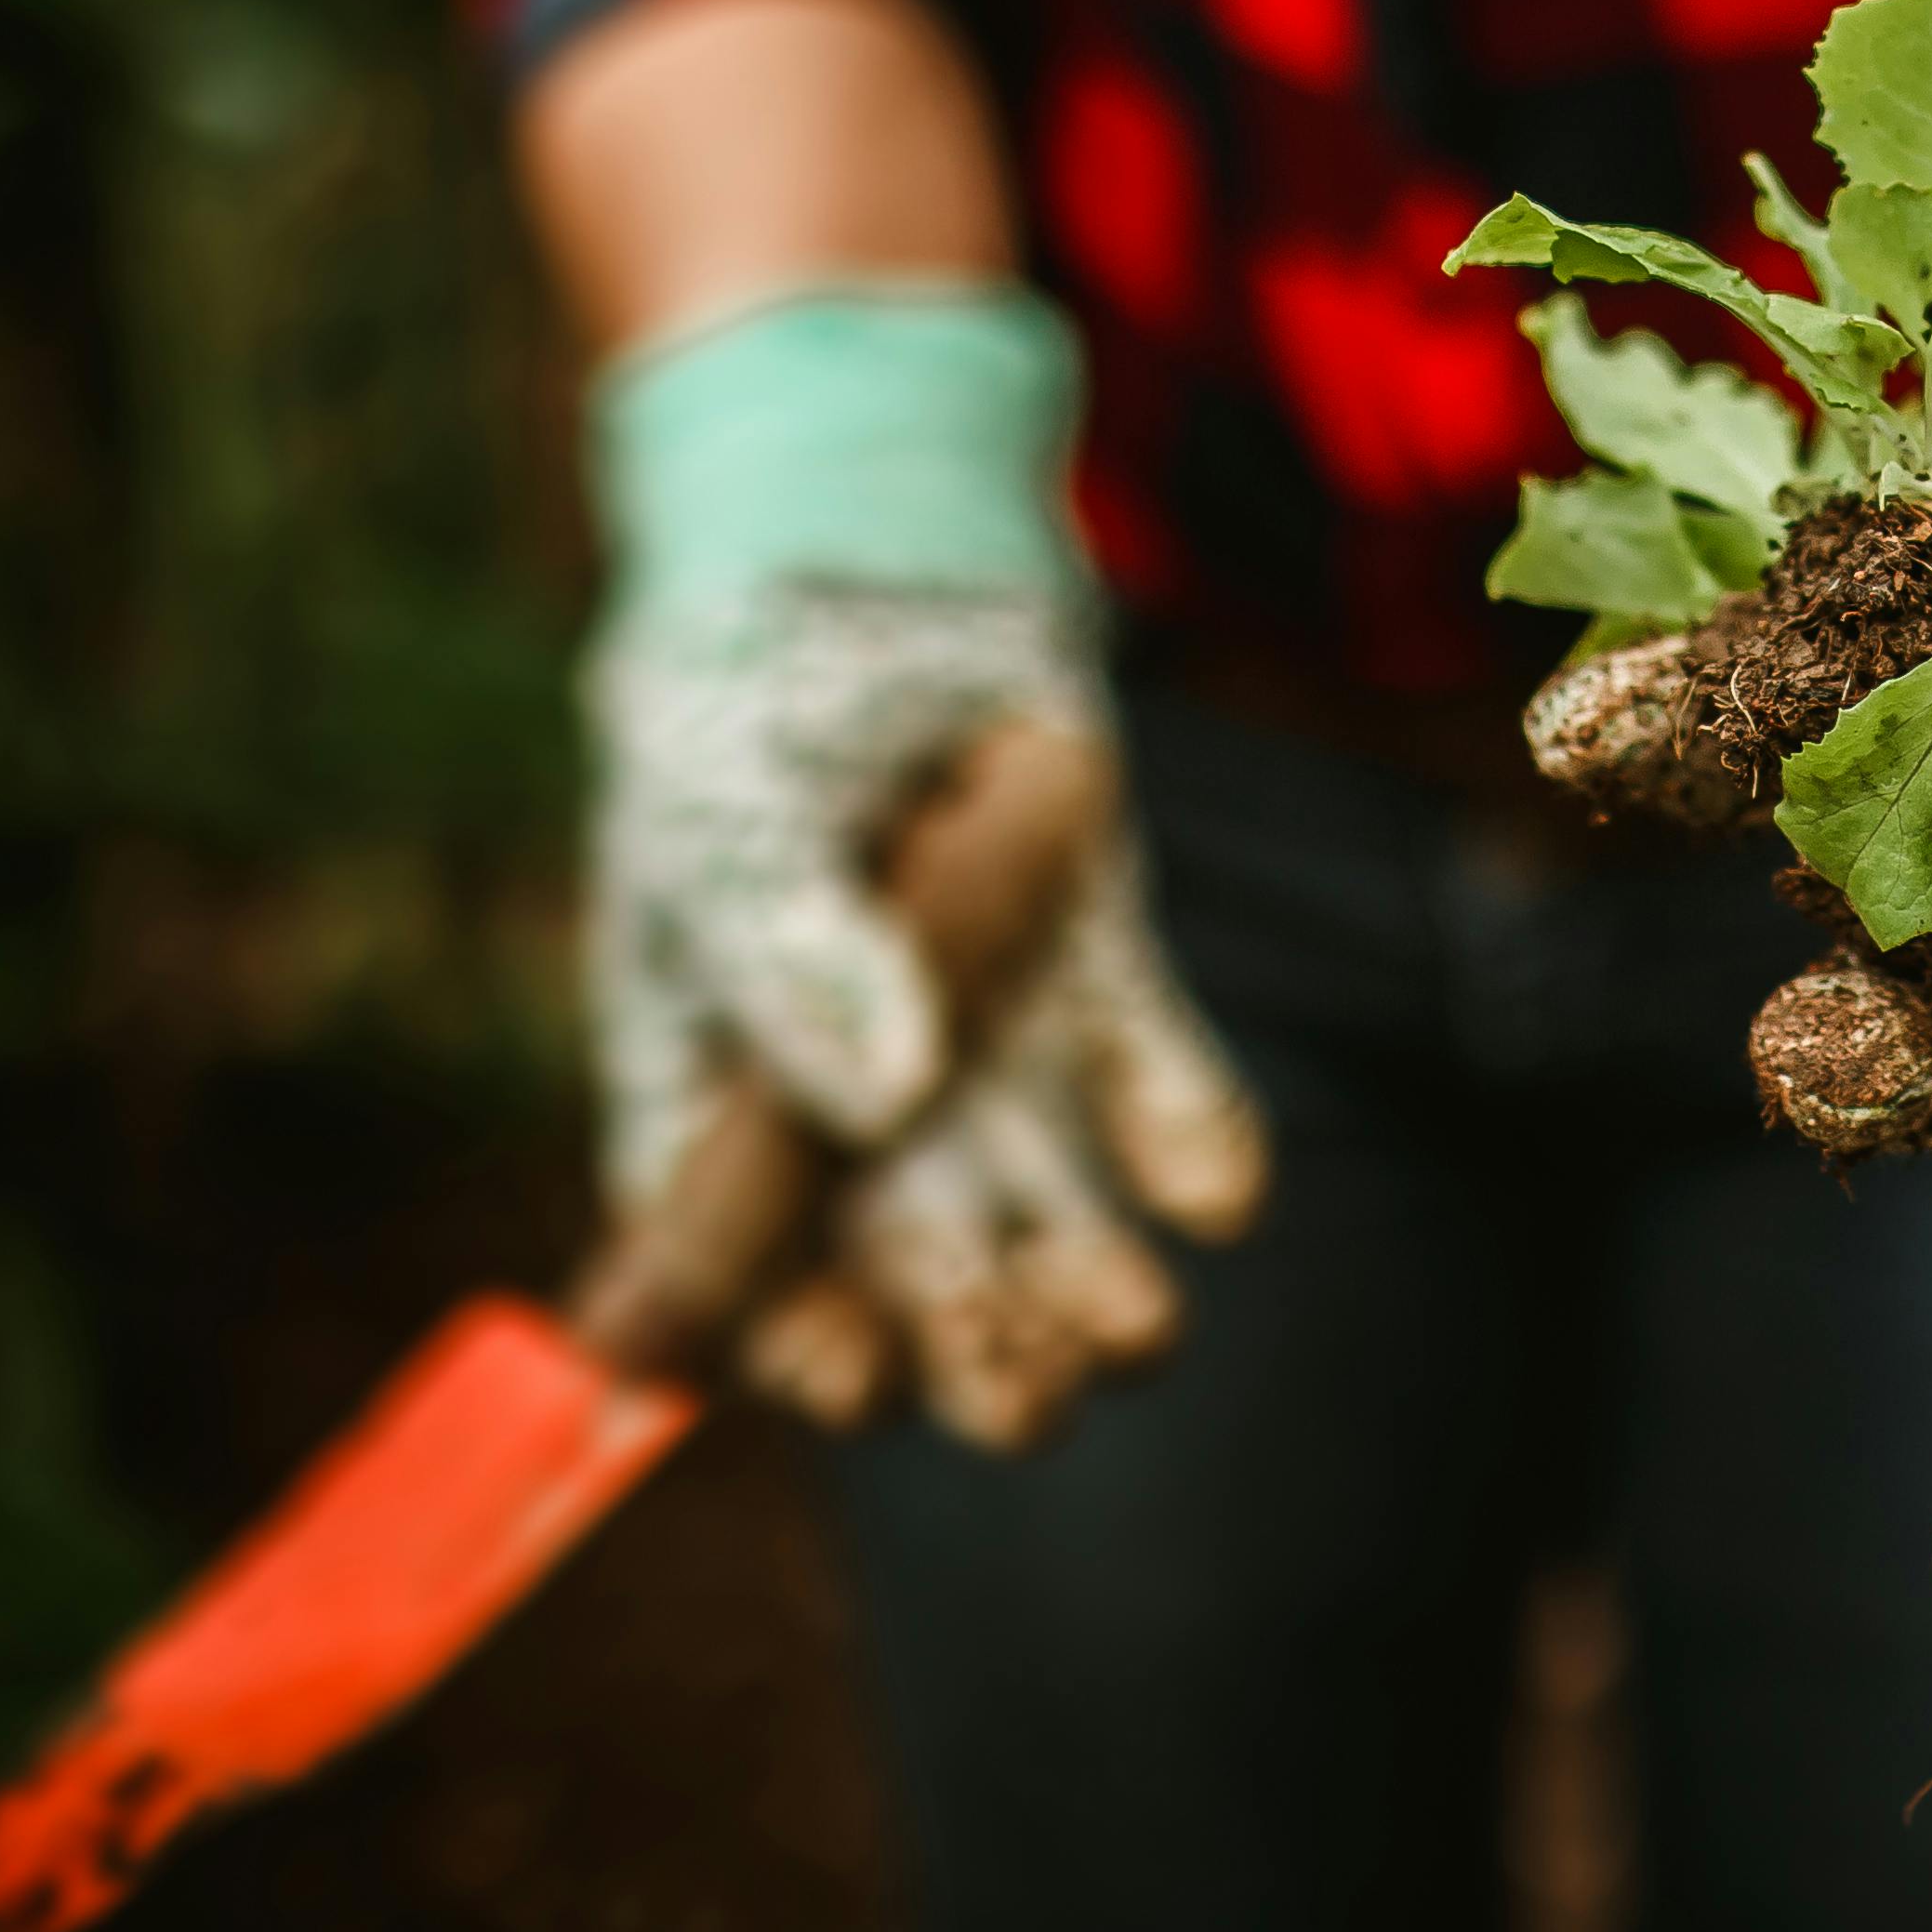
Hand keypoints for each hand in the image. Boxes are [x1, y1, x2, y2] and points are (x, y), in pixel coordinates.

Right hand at [580, 291, 1267, 1447]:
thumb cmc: (756, 677)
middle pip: (907, 1256)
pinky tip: (1218, 1195)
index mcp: (714, 1070)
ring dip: (1085, 1275)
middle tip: (1029, 1400)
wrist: (882, 531)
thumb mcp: (735, 803)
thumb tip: (880, 1093)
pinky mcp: (1087, 956)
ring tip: (1138, 1332)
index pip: (734, 1253)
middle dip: (971, 1342)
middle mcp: (849, 1080)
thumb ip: (793, 947)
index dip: (785, 1336)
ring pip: (1034, 1191)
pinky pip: (1138, 1070)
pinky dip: (1181, 1135)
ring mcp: (978, 1025)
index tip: (847, 1379)